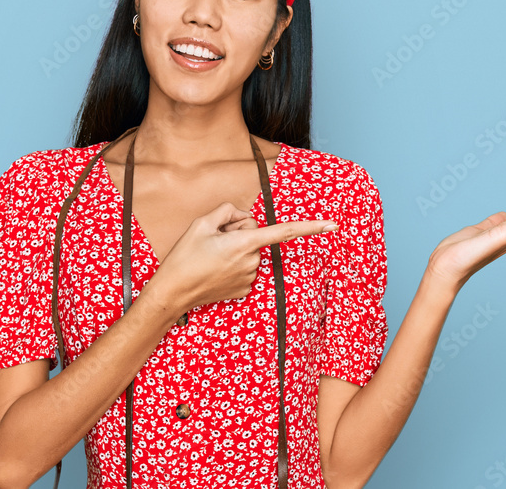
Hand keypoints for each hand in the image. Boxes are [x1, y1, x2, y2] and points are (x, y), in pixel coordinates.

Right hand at [148, 202, 337, 312]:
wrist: (173, 293)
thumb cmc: (184, 257)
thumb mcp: (201, 223)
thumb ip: (228, 211)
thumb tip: (243, 218)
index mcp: (245, 243)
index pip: (285, 232)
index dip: (311, 227)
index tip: (333, 225)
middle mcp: (253, 261)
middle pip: (255, 234)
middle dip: (238, 232)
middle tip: (213, 241)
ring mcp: (250, 277)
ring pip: (250, 251)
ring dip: (234, 249)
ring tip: (211, 258)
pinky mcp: (245, 289)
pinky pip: (245, 266)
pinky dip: (233, 264)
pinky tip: (215, 269)